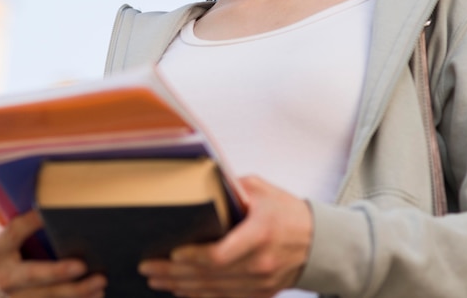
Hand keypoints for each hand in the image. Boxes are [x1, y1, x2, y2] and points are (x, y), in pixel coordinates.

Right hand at [0, 210, 106, 297]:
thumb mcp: (16, 232)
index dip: (30, 222)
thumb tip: (66, 201)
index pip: (15, 231)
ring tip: (101, 282)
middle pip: (33, 274)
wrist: (2, 276)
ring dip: (77, 292)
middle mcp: (2, 277)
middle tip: (82, 266)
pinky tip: (96, 295)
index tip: (47, 213)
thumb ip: (33, 222)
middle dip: (58, 272)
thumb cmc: (18, 243)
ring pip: (47, 297)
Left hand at [138, 175, 312, 297]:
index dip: (195, 257)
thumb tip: (203, 180)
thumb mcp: (262, 190)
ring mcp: (259, 283)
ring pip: (213, 291)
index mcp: (260, 234)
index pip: (222, 254)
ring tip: (156, 280)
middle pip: (210, 276)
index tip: (173, 253)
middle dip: (174, 274)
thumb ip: (233, 187)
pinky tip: (180, 292)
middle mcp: (259, 263)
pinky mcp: (259, 294)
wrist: (318, 242)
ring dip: (181, 287)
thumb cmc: (287, 211)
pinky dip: (200, 296)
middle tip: (148, 267)